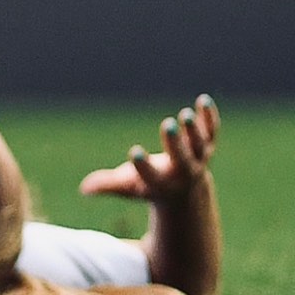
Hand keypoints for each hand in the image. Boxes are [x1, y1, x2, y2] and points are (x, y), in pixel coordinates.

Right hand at [77, 96, 218, 204]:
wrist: (186, 193)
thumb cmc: (151, 186)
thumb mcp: (129, 188)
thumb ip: (108, 185)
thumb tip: (83, 189)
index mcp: (161, 185)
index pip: (151, 176)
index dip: (143, 166)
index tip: (134, 151)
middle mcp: (183, 173)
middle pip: (182, 159)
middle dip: (176, 143)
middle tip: (168, 124)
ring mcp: (199, 158)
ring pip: (200, 145)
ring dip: (195, 130)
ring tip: (185, 114)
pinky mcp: (208, 144)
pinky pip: (211, 131)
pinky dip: (209, 117)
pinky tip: (203, 100)